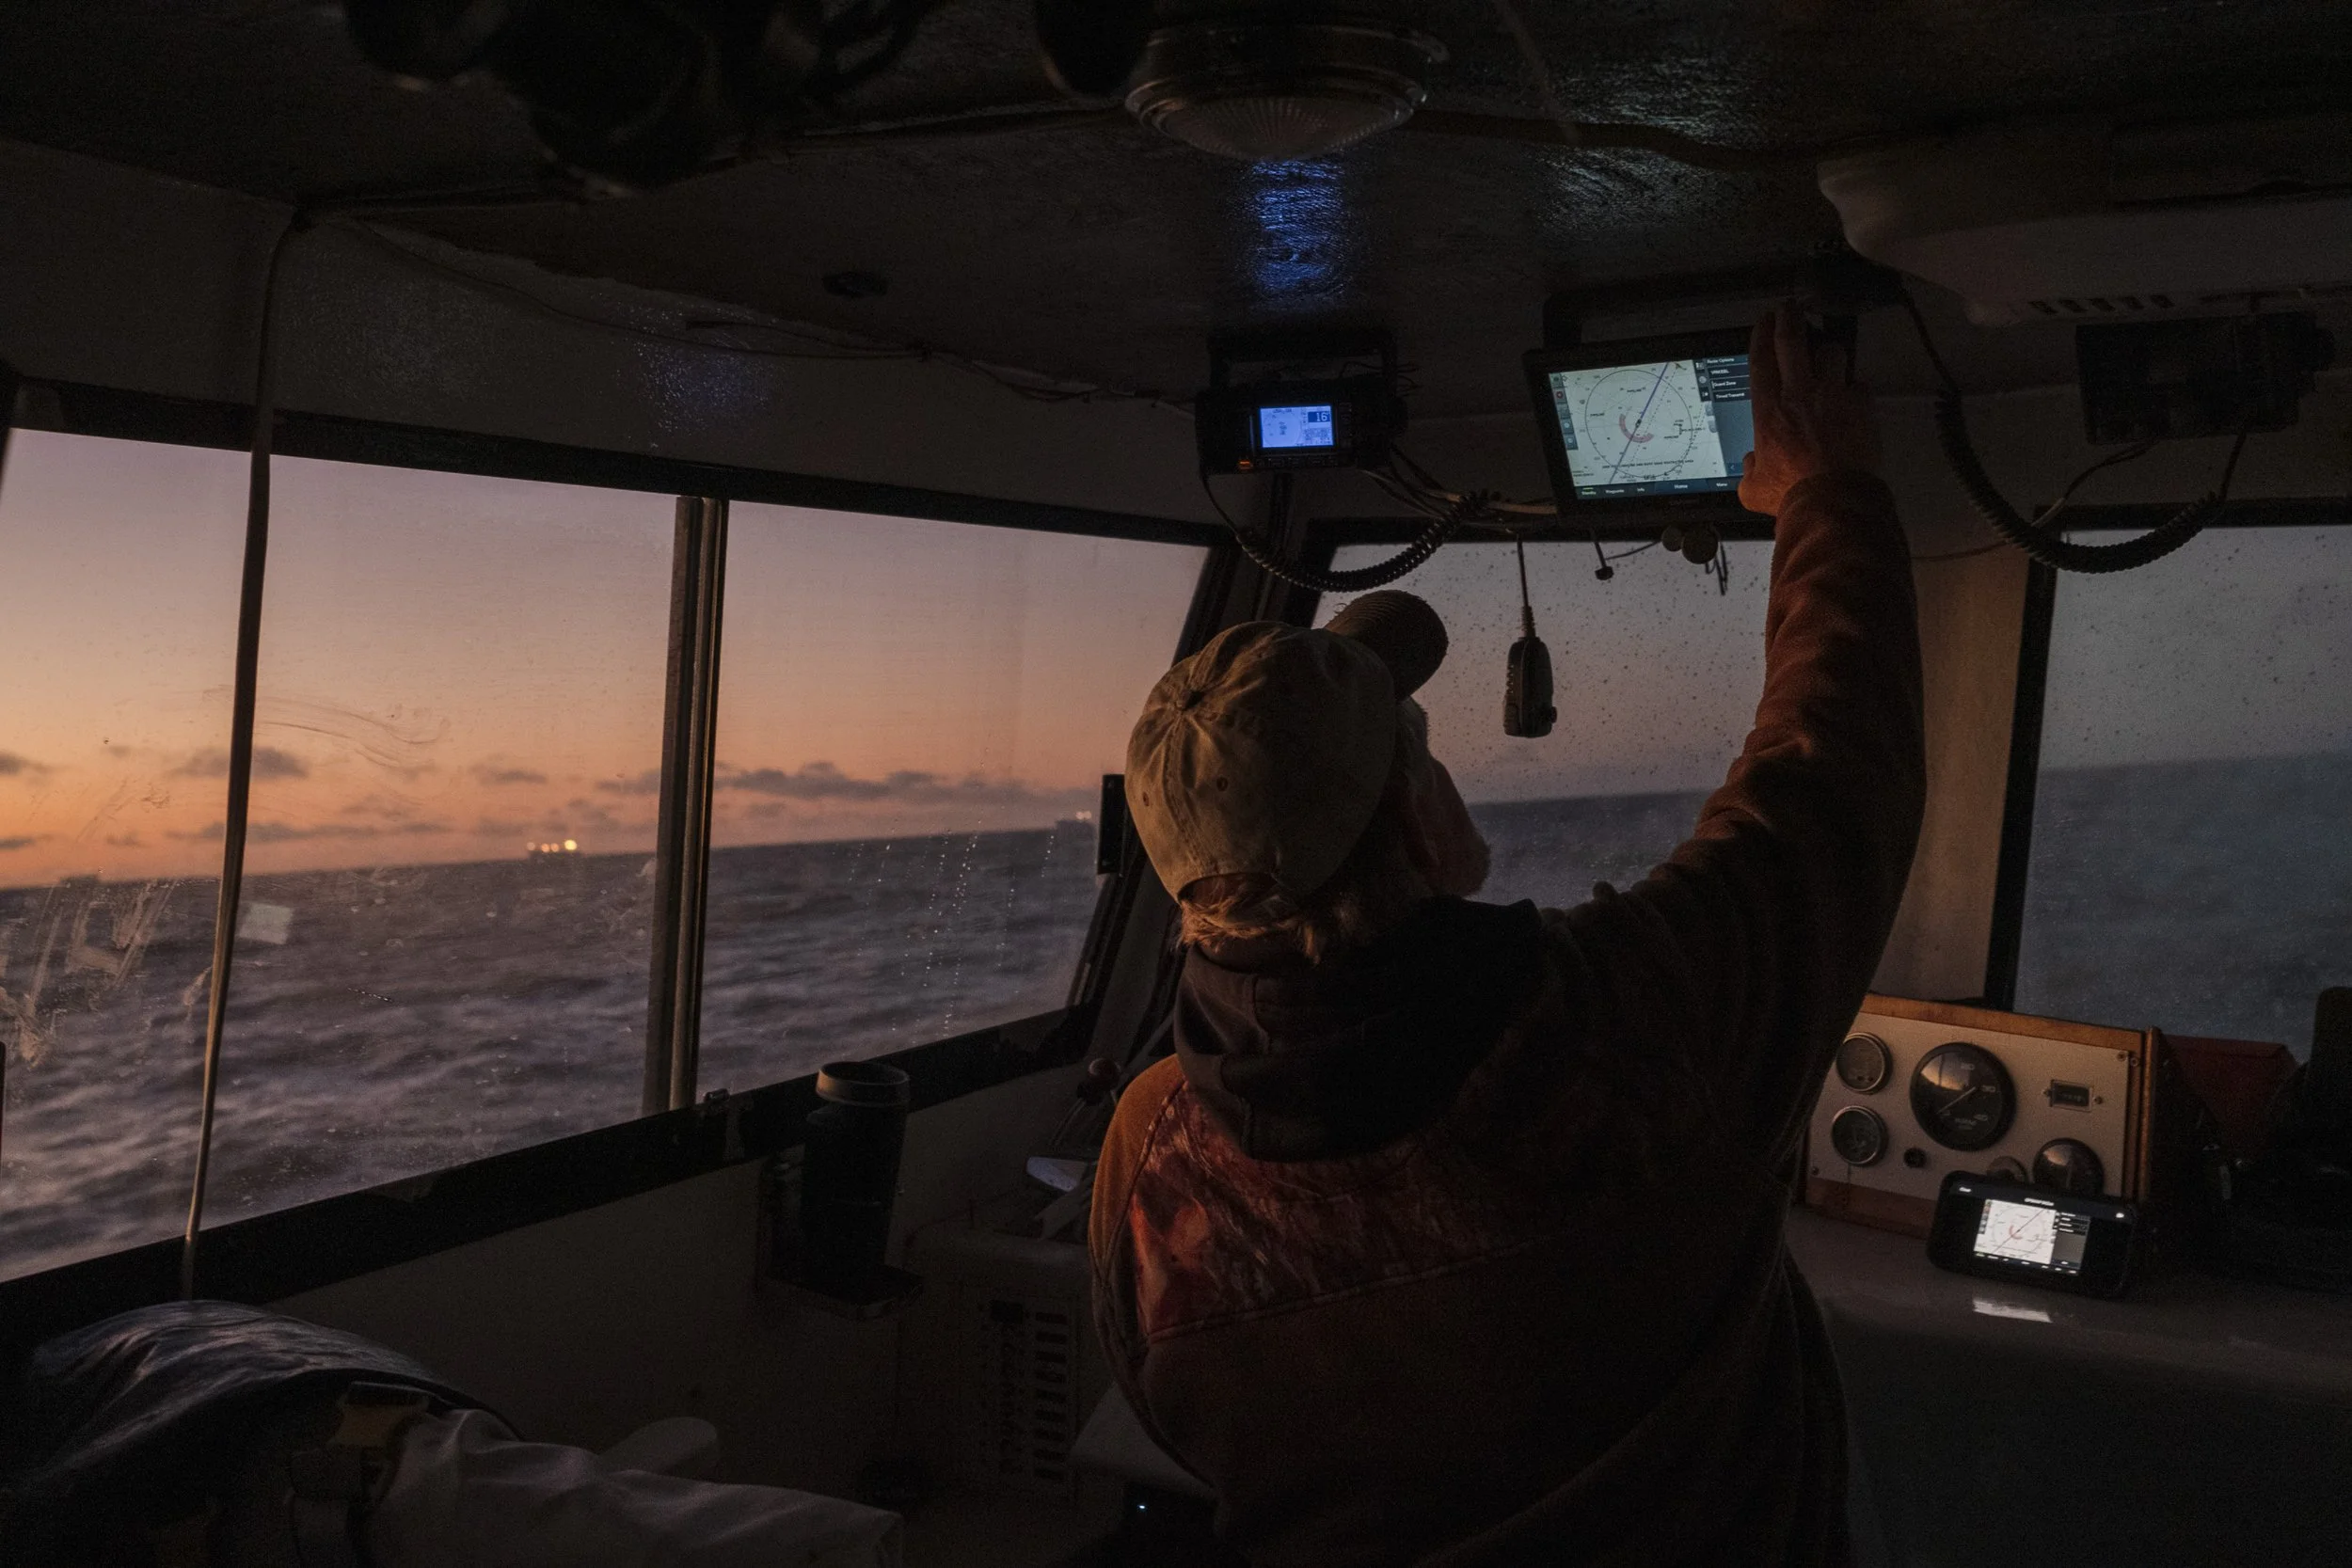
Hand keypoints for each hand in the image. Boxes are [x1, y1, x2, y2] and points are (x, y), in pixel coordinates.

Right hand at [1737, 303, 1880, 516]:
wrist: (1832, 500)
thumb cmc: (1791, 494)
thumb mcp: (1752, 488)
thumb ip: (1749, 470)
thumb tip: (1752, 463)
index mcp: (1769, 411)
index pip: (1761, 360)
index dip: (1762, 334)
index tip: (1764, 320)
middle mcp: (1799, 395)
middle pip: (1793, 341)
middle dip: (1790, 318)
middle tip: (1790, 308)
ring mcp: (1833, 396)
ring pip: (1831, 352)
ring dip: (1828, 350)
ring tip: (1827, 353)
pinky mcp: (1861, 406)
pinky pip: (1859, 384)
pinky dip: (1855, 387)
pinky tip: (1853, 396)